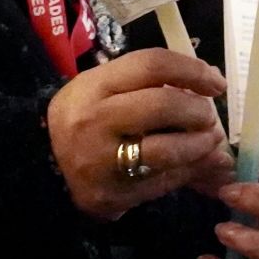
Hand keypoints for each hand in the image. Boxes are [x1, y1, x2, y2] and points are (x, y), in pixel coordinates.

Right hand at [47, 49, 229, 220]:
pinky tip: (194, 165)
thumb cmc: (83, 119)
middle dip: (198, 110)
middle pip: (162, 105)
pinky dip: (187, 172)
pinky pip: (162, 182)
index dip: (191, 70)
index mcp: (94, 87)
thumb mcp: (103, 90)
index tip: (214, 82)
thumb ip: (150, 84)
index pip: (151, 65)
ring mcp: (103, 161)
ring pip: (166, 150)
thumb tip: (214, 84)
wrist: (44, 168)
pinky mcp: (113, 194)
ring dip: (200, 146)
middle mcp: (95, 121)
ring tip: (208, 142)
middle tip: (208, 116)